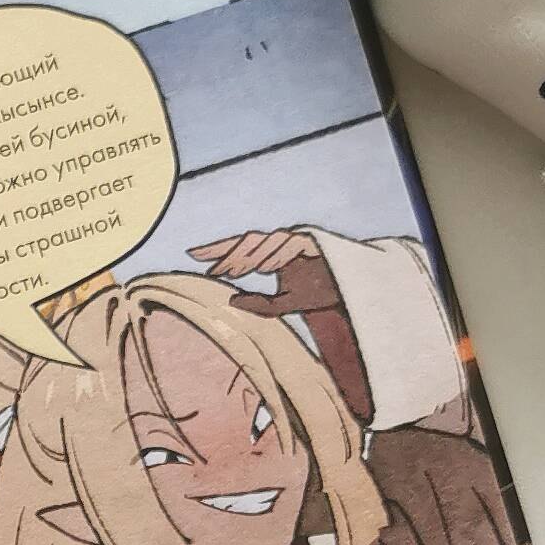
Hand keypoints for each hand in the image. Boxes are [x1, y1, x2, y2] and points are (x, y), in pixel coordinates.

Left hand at [189, 226, 340, 320]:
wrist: (353, 292)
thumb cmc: (319, 293)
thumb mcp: (286, 304)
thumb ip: (261, 304)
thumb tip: (231, 301)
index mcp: (271, 254)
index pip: (239, 247)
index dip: (216, 248)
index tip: (192, 255)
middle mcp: (281, 243)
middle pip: (249, 241)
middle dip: (230, 254)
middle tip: (213, 269)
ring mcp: (298, 239)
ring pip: (267, 242)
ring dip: (250, 255)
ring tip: (234, 271)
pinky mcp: (315, 241)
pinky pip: (292, 245)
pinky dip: (278, 254)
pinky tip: (266, 267)